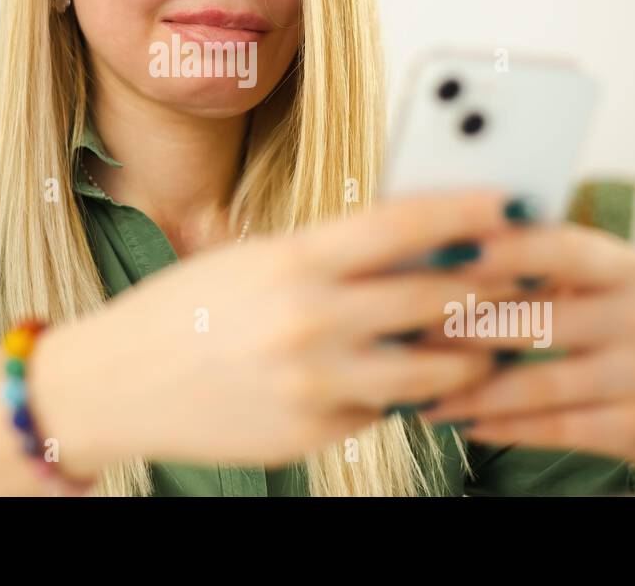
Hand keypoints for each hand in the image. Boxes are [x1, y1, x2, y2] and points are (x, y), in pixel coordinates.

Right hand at [31, 189, 529, 469]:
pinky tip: (405, 381)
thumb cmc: (182, 309)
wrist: (117, 384)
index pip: (399, 226)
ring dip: (467, 355)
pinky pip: (382, 409)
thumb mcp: (250, 260)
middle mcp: (308, 320)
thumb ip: (327, 255)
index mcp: (291, 261)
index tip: (505, 202)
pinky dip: (401, 394)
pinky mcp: (311, 432)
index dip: (462, 212)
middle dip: (485, 287)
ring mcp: (313, 382)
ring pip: (430, 369)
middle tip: (518, 277)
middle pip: (432, 297)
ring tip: (482, 344)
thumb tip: (414, 245)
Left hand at [417, 222, 634, 486]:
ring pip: (539, 385)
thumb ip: (535, 260)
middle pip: (537, 321)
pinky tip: (461, 422)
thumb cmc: (614, 322)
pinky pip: (556, 429)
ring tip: (417, 392)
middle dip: (461, 329)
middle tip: (401, 332)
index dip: (501, 249)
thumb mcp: (595, 282)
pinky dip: (502, 427)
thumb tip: (440, 241)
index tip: (440, 251)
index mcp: (626, 266)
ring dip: (469, 391)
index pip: (560, 247)